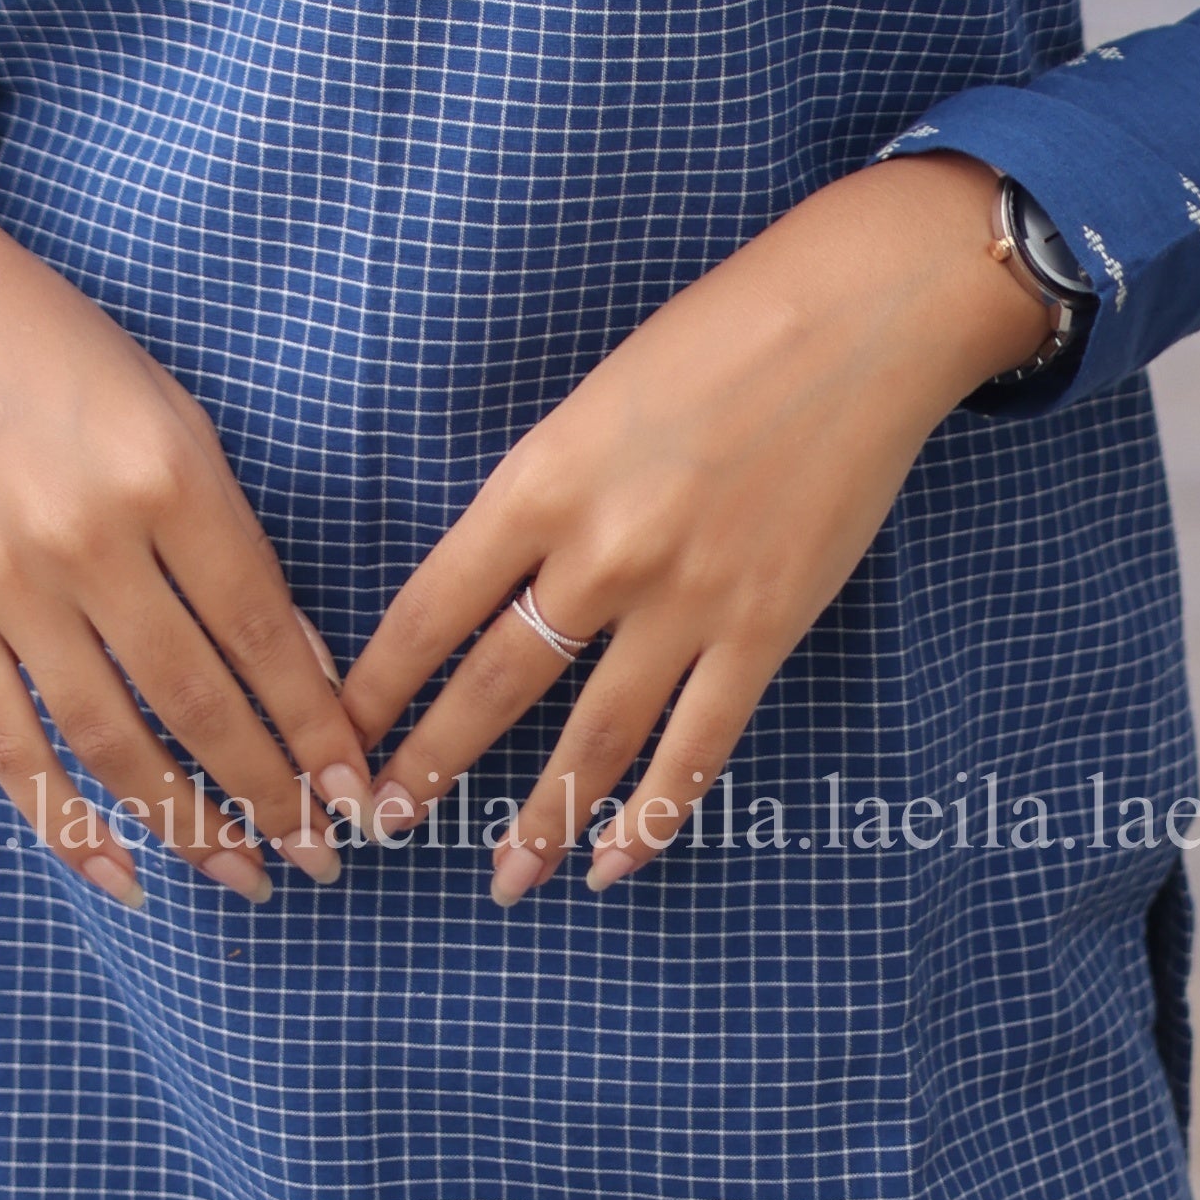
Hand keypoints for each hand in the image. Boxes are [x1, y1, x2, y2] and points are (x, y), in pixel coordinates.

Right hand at [0, 103, 372, 912]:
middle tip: (324, 863)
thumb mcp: (167, 408)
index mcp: (167, 472)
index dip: (315, 726)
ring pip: (112, 743)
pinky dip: (66, 823)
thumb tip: (298, 661)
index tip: (360, 794)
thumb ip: (229, 531)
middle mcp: (92, 538)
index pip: (261, 632)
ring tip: (245, 880)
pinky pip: (10, 745)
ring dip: (188, 827)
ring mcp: (8, 584)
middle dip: (271, 796)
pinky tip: (123, 874)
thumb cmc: (51, 344)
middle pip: (197, 702)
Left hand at [340, 154, 1049, 905]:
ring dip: (540, 821)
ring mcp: (687, 600)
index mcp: (544, 479)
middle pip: (494, 686)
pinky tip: (618, 864)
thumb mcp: (598, 397)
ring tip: (502, 880)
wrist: (858, 319)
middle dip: (433, 765)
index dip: (381, 683)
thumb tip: (505, 581)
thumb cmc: (720, 333)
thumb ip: (550, 492)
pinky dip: (653, 819)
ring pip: (591, 741)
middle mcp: (602, 552)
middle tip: (386, 823)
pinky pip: (696, 749)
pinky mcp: (763, 629)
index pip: (433, 606)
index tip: (341, 731)